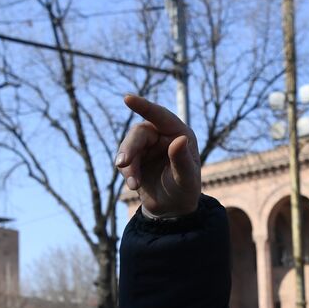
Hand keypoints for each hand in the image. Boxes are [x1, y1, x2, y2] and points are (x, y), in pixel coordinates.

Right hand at [116, 95, 200, 217]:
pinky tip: (133, 187)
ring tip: (133, 184)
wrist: (172, 209)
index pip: (160, 116)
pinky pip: (124, 160)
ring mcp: (147, 146)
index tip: (127, 99)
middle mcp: (162, 136)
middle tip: (122, 164)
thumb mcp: (186, 178)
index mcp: (179, 133)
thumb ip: (182, 160)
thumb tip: (179, 140)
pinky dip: (127, 173)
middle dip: (130, 148)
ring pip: (128, 146)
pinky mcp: (135, 158)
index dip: (144, 106)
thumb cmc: (185, 190)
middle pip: (139, 133)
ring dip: (127, 164)